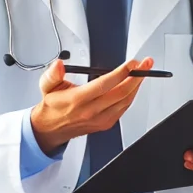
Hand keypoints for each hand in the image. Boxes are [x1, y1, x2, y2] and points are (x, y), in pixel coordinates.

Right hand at [29, 57, 153, 153]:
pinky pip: (124, 108)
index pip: (104, 84)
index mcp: (77, 100)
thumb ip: (53, 74)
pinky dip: (132, 95)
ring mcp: (100, 119)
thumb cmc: (53, 106)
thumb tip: (59, 65)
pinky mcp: (106, 124)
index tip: (132, 63)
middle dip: (137, 76)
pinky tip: (134, 85)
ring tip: (144, 71)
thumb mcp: (47, 85)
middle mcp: (91, 111)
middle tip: (145, 64)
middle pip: (121, 93)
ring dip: (137, 85)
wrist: (51, 128)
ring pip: (126, 101)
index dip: (121, 72)